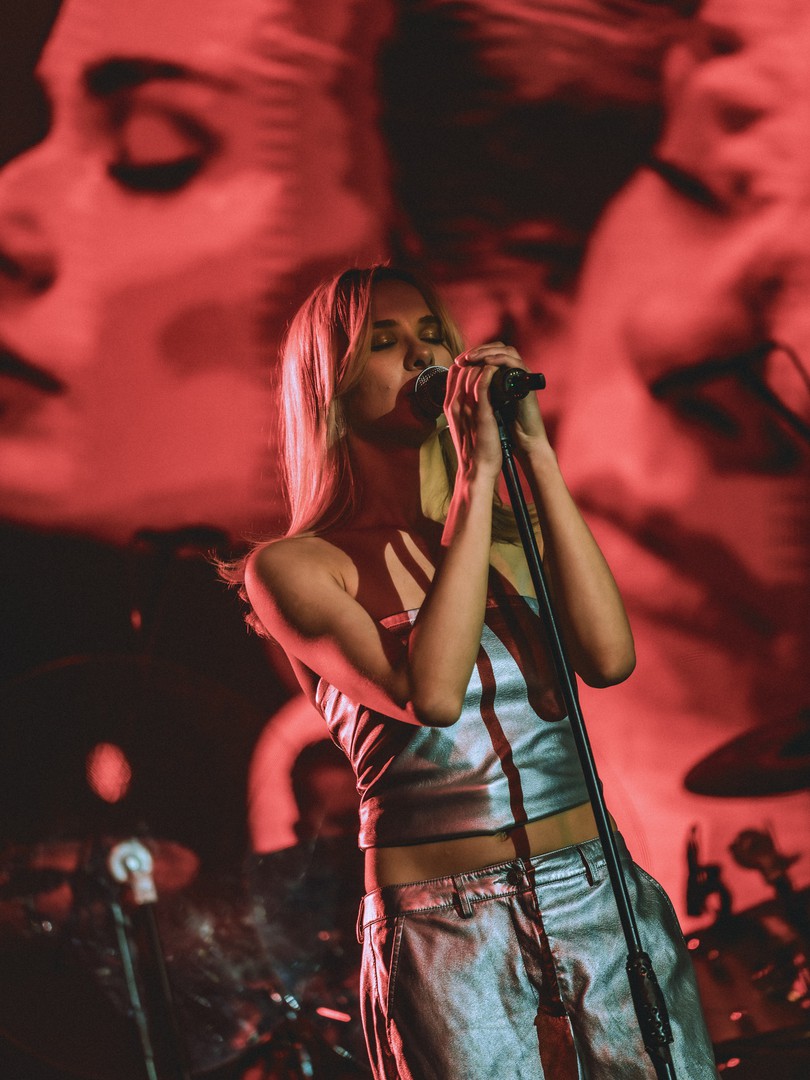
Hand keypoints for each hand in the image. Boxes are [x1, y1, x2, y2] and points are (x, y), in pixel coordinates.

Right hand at [444, 348, 502, 479]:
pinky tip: (496, 371)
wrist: (477, 468)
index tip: (480, 364)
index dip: (466, 363)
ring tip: (496, 366)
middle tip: (490, 362)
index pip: (453, 373)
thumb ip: (465, 405)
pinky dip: (489, 374)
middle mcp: (453, 404)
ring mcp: (465, 408)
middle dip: (475, 361)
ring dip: (484, 365)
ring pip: (470, 373)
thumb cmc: (474, 446)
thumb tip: (472, 392)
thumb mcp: (464, 422)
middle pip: (460, 369)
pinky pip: (481, 385)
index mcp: (449, 405)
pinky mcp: (480, 413)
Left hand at [454, 343, 549, 460]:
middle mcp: (513, 372)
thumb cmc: (506, 427)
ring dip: (487, 351)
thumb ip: (478, 392)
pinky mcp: (526, 382)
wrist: (524, 440)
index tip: (458, 362)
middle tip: (464, 358)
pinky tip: (487, 363)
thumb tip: (459, 383)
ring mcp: (521, 376)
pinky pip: (515, 363)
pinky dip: (500, 359)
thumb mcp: (486, 405)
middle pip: (498, 347)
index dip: (473, 354)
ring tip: (472, 358)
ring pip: (506, 351)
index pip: (489, 353)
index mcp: (503, 376)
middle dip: (478, 350)